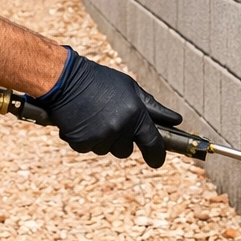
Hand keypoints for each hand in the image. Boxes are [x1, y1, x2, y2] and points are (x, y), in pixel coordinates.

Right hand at [33, 49, 179, 166]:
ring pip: (105, 150)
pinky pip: (88, 149)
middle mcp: (119, 127)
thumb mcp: (130, 88)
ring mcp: (100, 137)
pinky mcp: (81, 143)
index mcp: (134, 113)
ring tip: (92, 116)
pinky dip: (84, 139)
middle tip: (108, 119)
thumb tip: (176, 121)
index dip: (157, 155)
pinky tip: (80, 121)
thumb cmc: (100, 81)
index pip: (153, 143)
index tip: (157, 161)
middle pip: (125, 150)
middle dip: (120, 140)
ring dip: (101, 139)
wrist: (64, 79)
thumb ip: (153, 108)